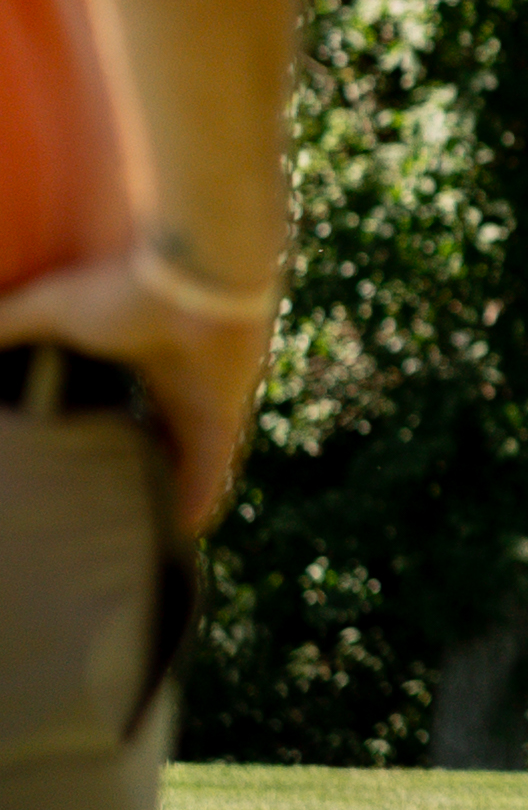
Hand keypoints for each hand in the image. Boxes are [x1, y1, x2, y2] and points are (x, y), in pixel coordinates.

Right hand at [0, 241, 275, 533]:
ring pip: (187, 459)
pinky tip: (185, 532)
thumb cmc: (124, 287)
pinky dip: (202, 500)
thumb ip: (9, 323)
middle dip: (138, 462)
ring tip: (139, 528)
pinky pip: (215, 472)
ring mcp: (204, 402)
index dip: (107, 424)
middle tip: (105, 498)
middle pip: (158, 434)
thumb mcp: (51, 308)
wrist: (192, 277)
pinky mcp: (223, 419)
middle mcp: (177, 382)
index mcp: (142, 356)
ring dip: (167, 489)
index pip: (125, 399)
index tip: (80, 450)